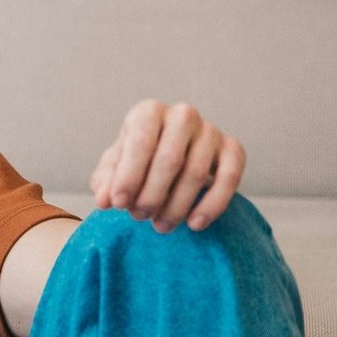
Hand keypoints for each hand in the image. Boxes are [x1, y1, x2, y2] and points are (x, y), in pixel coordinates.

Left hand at [88, 100, 244, 232]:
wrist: (171, 156)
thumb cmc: (138, 160)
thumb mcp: (115, 168)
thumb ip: (106, 182)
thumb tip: (104, 200)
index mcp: (149, 111)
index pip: (140, 142)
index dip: (128, 177)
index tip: (118, 205)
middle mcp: (182, 114)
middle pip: (170, 160)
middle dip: (152, 195)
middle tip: (139, 217)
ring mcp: (210, 130)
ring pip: (196, 173)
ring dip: (176, 206)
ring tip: (160, 225)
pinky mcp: (233, 149)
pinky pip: (229, 178)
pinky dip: (212, 205)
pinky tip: (194, 224)